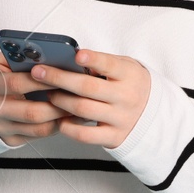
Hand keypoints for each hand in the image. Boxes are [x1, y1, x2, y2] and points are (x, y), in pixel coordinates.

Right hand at [0, 52, 68, 146]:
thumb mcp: (2, 62)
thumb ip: (22, 58)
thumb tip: (51, 56)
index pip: (17, 83)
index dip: (42, 81)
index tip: (63, 76)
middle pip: (30, 112)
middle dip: (58, 105)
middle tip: (76, 97)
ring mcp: (1, 127)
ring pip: (37, 128)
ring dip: (60, 118)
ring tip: (76, 108)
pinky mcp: (10, 139)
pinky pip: (37, 136)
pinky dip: (55, 127)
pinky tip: (66, 118)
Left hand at [31, 48, 150, 148]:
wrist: (154, 115)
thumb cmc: (131, 85)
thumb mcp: (125, 68)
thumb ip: (104, 63)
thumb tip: (72, 60)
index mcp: (130, 75)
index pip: (110, 65)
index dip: (94, 60)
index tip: (78, 56)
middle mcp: (126, 97)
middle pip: (88, 87)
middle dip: (59, 78)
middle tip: (39, 73)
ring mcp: (120, 118)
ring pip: (83, 109)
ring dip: (60, 101)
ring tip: (49, 94)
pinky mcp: (114, 137)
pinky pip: (86, 135)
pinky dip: (69, 128)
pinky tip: (59, 119)